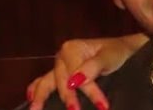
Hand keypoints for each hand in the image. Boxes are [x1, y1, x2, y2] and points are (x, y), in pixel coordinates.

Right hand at [26, 34, 146, 109]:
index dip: (89, 90)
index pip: (76, 73)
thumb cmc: (116, 52)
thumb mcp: (109, 57)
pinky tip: (30, 100)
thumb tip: (75, 81)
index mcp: (72, 49)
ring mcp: (59, 66)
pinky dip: (36, 91)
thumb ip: (93, 67)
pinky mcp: (60, 74)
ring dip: (40, 97)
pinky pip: (44, 82)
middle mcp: (61, 57)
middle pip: (61, 80)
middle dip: (68, 98)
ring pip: (46, 82)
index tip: (102, 106)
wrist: (122, 49)